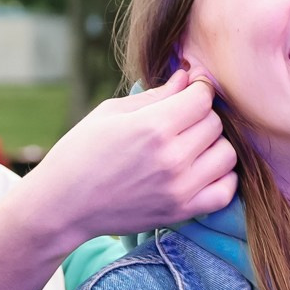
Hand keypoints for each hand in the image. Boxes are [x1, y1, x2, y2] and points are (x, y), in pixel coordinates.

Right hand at [23, 68, 237, 240]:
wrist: (63, 205)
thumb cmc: (80, 152)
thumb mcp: (111, 113)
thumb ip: (155, 95)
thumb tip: (187, 77)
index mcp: (153, 127)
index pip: (203, 97)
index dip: (198, 89)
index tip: (188, 91)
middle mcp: (172, 158)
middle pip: (215, 123)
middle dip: (201, 116)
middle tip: (181, 120)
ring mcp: (180, 188)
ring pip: (227, 154)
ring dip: (213, 145)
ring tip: (191, 145)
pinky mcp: (181, 211)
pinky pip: (225, 191)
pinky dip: (221, 177)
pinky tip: (202, 169)